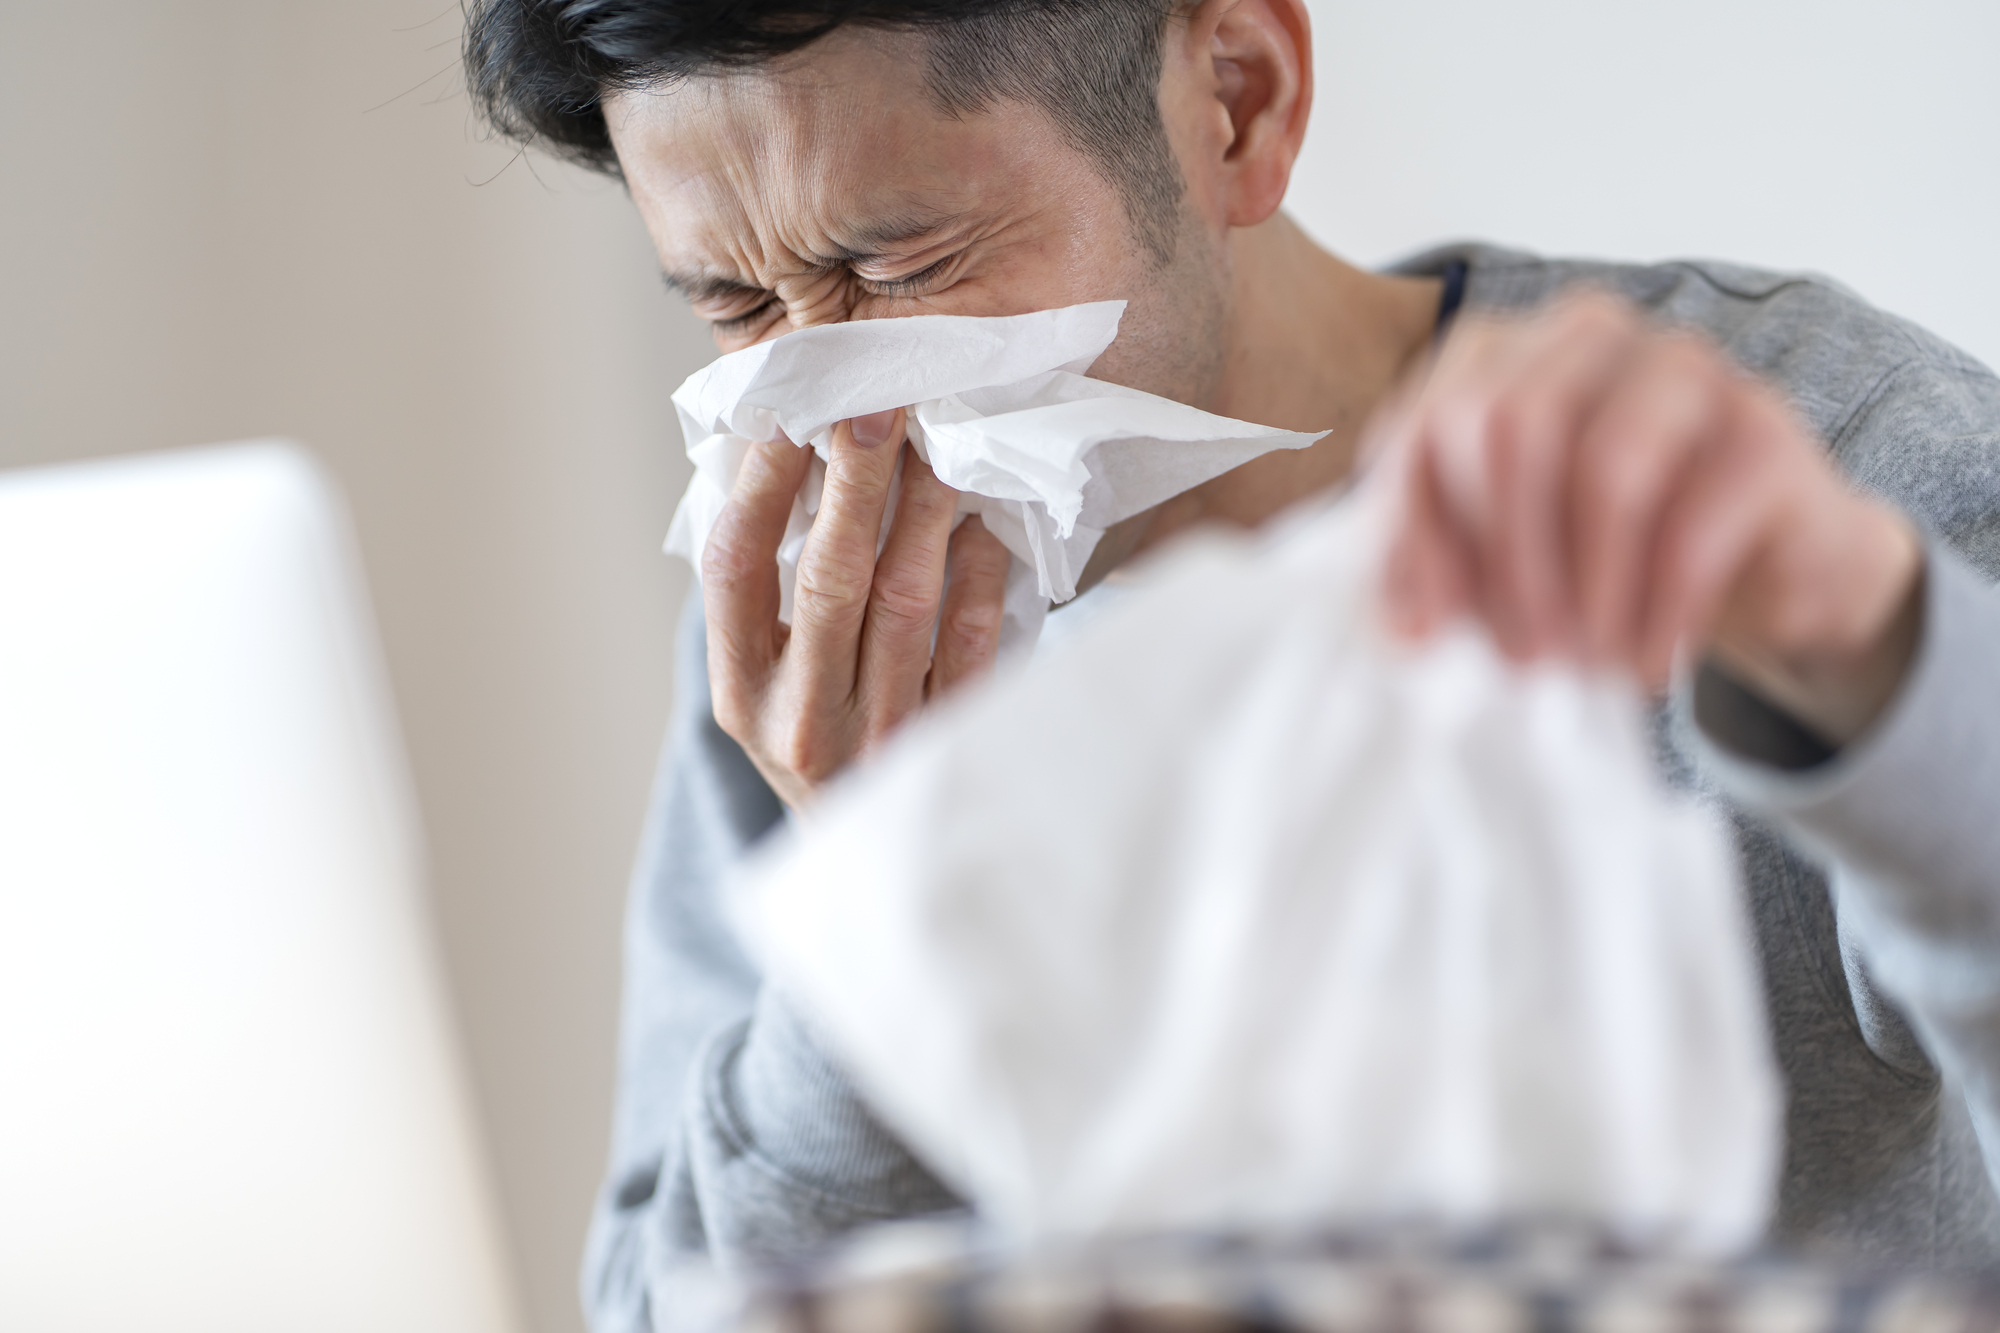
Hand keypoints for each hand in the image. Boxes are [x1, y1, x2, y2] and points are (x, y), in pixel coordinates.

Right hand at [701, 407, 1014, 805]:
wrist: (874, 866)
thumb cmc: (817, 744)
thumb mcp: (763, 686)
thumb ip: (766, 594)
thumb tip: (785, 458)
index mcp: (740, 693)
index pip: (736, 568)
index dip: (761, 482)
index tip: (793, 410)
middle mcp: (800, 721)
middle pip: (828, 577)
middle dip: (854, 480)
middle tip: (878, 403)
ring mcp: (877, 738)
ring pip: (904, 603)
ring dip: (924, 510)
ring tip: (938, 441)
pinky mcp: (947, 743)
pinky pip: (969, 643)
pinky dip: (978, 573)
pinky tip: (985, 521)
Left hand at [1369, 291, 1923, 744]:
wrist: (1760, 566)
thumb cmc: (1602, 552)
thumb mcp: (1499, 560)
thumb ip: (1436, 573)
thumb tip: (1405, 629)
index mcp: (1505, 351)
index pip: (1429, 422)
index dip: (1418, 532)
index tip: (1429, 628)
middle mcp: (1592, 337)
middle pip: (1515, 426)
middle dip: (1506, 558)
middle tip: (1519, 654)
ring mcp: (1685, 370)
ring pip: (1607, 467)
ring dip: (1585, 588)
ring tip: (1581, 664)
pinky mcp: (1763, 431)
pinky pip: (1692, 526)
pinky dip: (1656, 612)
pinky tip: (1643, 663)